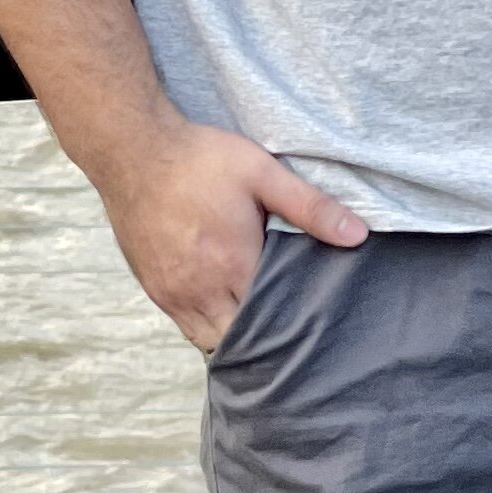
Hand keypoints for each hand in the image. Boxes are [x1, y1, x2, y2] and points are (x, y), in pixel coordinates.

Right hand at [96, 114, 367, 349]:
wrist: (133, 150)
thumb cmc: (200, 159)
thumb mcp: (262, 173)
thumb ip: (311, 207)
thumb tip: (358, 235)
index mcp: (234, 267)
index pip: (271, 322)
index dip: (293, 329)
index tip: (314, 328)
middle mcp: (200, 290)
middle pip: (239, 341)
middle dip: (265, 342)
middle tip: (290, 333)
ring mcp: (172, 293)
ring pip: (208, 340)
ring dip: (233, 337)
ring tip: (259, 327)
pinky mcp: (153, 287)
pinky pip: (184, 325)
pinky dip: (206, 326)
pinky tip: (224, 311)